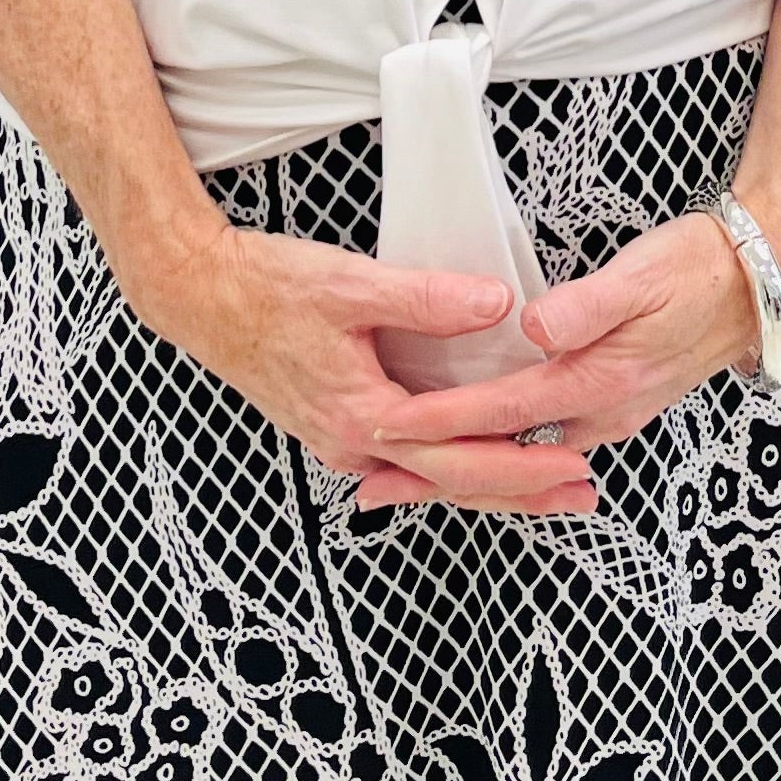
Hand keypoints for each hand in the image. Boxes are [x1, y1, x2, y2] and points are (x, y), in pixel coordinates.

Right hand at [130, 225, 601, 515]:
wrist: (198, 294)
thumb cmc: (264, 288)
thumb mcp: (351, 286)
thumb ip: (427, 299)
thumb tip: (499, 306)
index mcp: (362, 417)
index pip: (460, 458)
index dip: (523, 465)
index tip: (573, 465)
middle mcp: (352, 443)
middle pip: (452, 482)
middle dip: (521, 491)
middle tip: (583, 494)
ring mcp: (341, 439)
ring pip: (429, 476)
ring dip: (489, 482)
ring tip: (546, 486)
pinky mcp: (335, 423)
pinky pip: (406, 460)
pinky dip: (448, 466)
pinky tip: (471, 462)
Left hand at [353, 213, 762, 510]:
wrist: (755, 287)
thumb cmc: (695, 273)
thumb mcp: (637, 278)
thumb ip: (583, 307)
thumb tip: (532, 328)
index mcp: (598, 384)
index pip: (499, 411)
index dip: (438, 420)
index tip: (385, 426)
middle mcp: (602, 415)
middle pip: (502, 454)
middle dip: (436, 470)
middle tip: (372, 482)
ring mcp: (610, 416)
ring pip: (520, 455)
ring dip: (463, 465)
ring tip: (405, 474)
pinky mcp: (614, 405)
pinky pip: (542, 442)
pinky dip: (499, 449)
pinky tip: (477, 444)